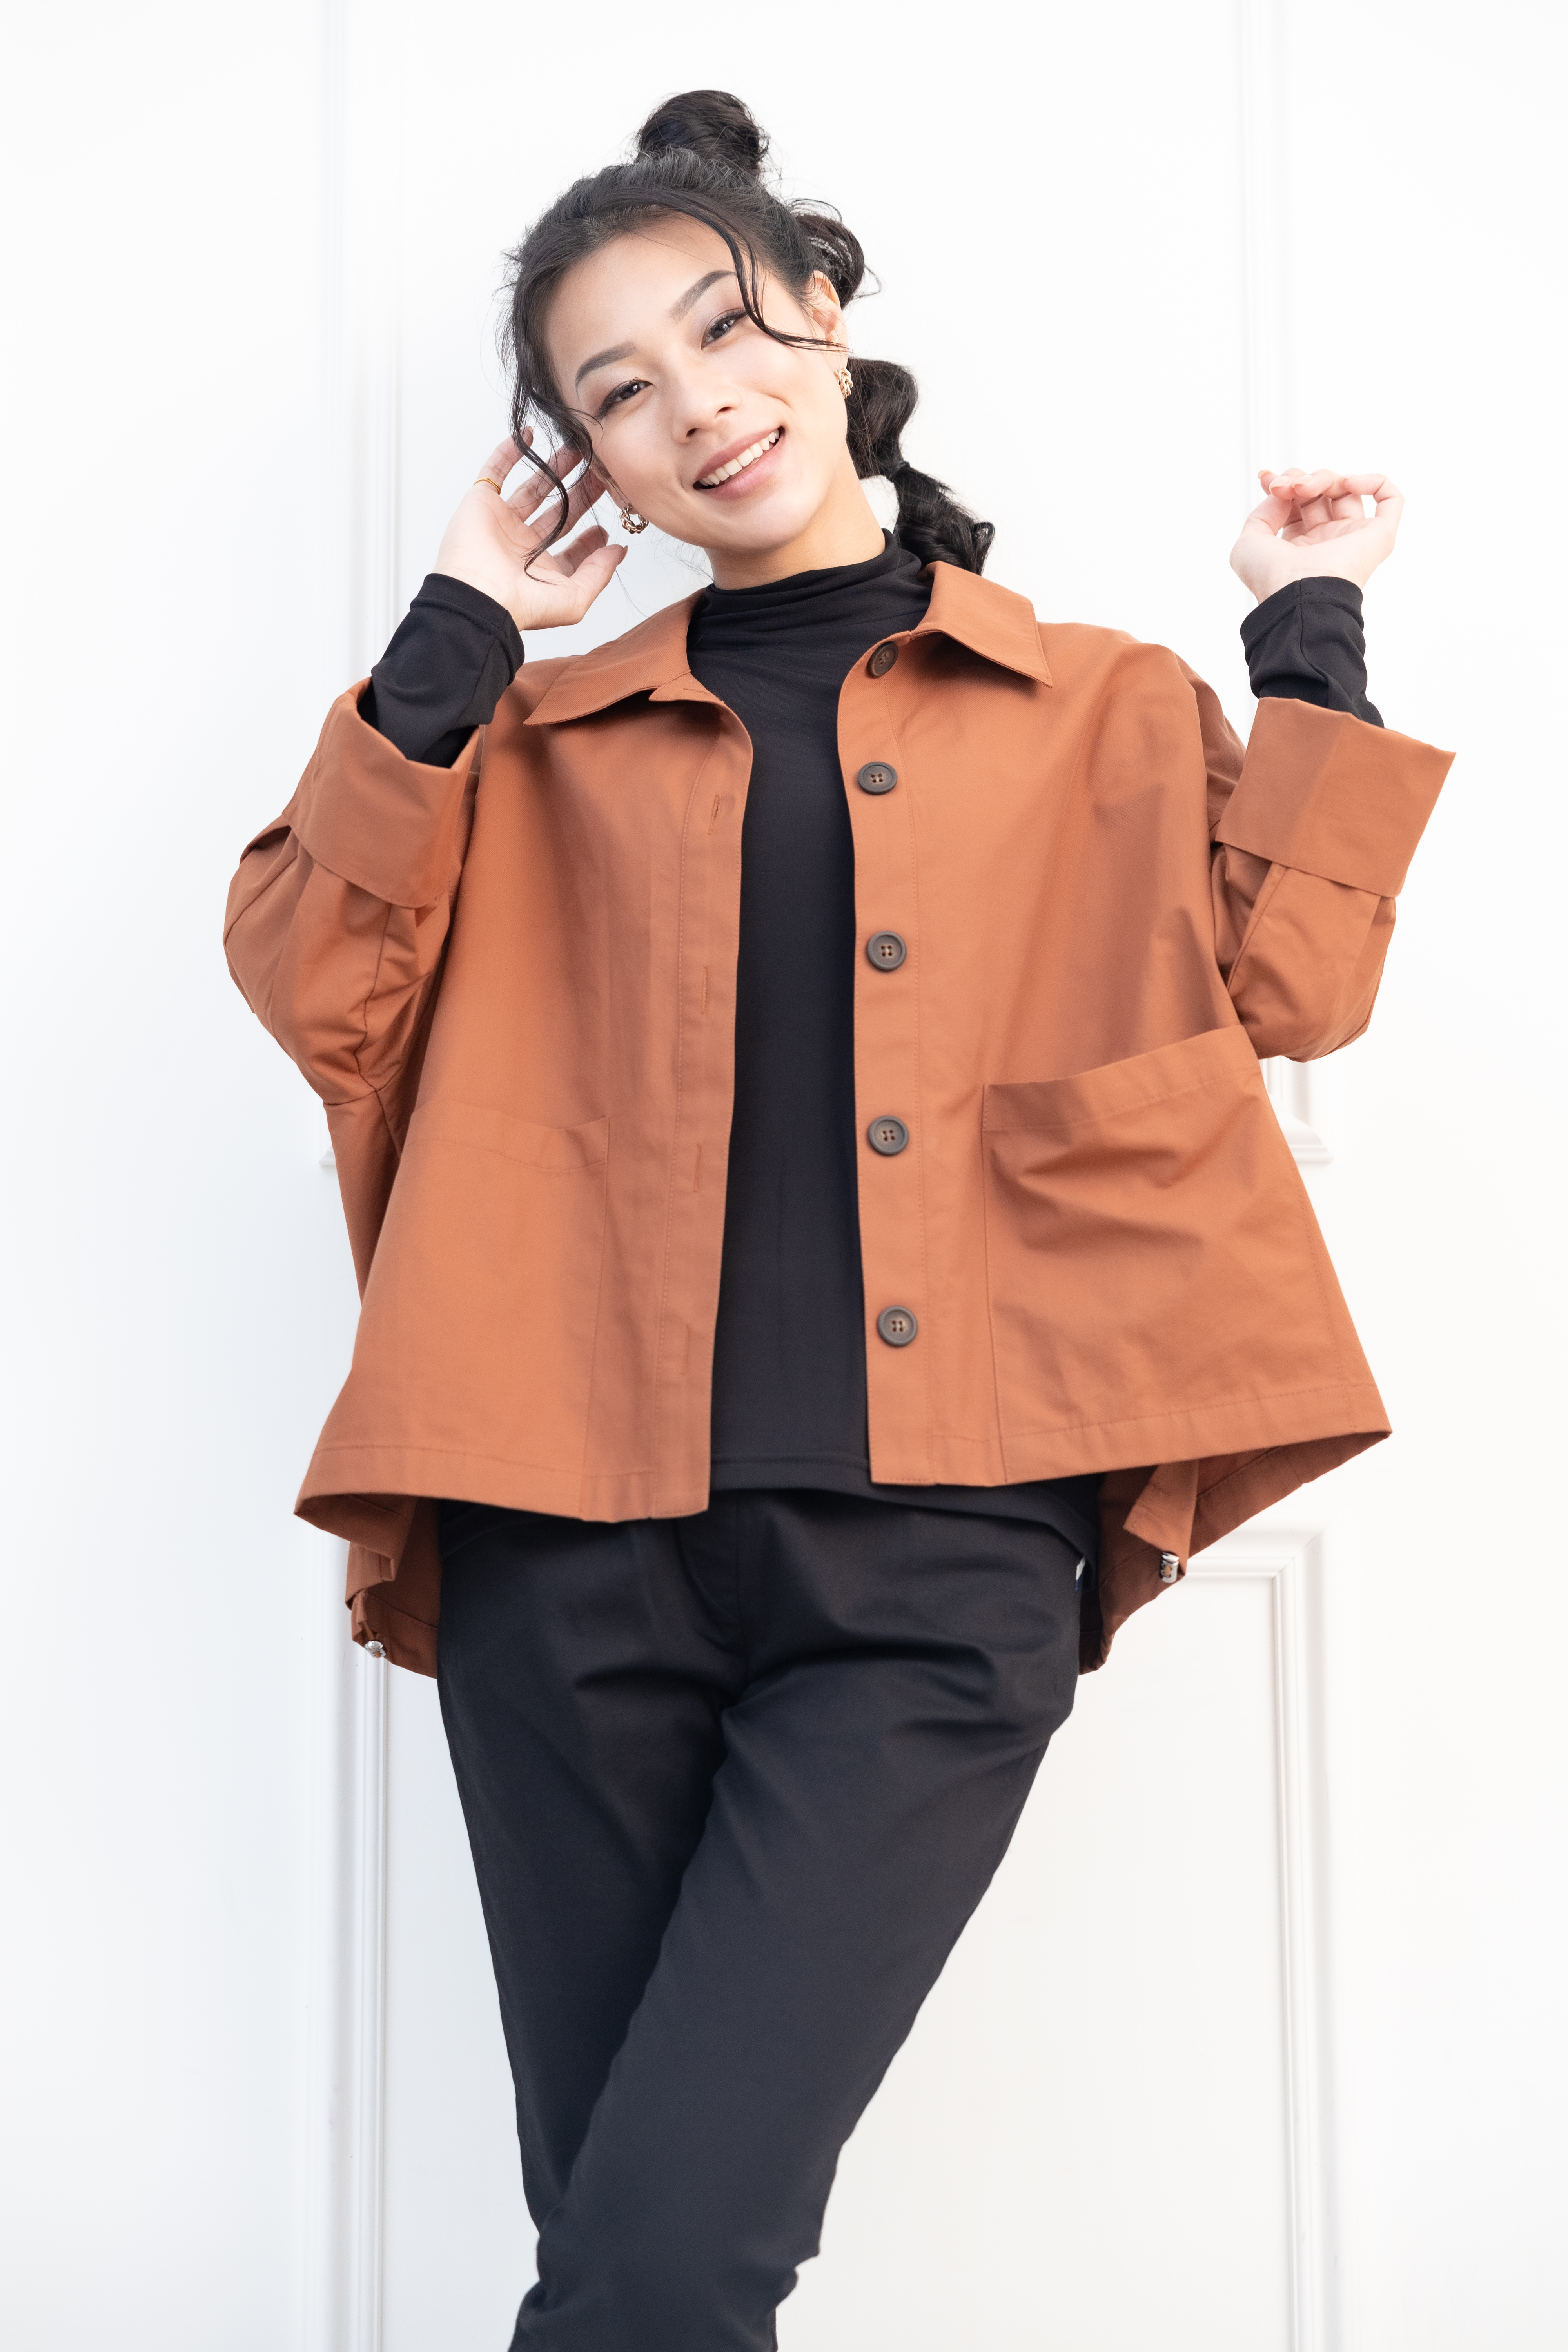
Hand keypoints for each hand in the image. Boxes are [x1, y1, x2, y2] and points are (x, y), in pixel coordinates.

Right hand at [432, 435, 623, 630]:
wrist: (474, 595)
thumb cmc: (519, 606)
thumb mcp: (574, 599)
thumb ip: (599, 574)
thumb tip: (618, 552)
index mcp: (542, 570)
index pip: (572, 549)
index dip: (591, 538)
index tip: (607, 524)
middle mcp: (522, 546)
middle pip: (558, 512)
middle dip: (580, 494)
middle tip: (600, 474)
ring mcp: (501, 522)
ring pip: (533, 488)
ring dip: (555, 469)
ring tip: (578, 450)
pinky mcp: (480, 502)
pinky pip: (495, 470)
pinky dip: (509, 451)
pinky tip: (530, 435)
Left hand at [1230, 468, 1403, 602]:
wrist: (1299, 595)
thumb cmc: (1272, 579)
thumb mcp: (1249, 543)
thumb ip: (1262, 513)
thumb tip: (1283, 493)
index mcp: (1298, 546)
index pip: (1296, 504)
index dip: (1283, 484)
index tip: (1266, 477)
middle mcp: (1326, 541)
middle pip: (1320, 493)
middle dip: (1299, 479)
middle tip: (1285, 487)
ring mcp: (1353, 537)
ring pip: (1347, 491)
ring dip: (1323, 478)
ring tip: (1304, 488)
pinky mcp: (1379, 536)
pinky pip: (1390, 500)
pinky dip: (1374, 481)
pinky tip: (1348, 483)